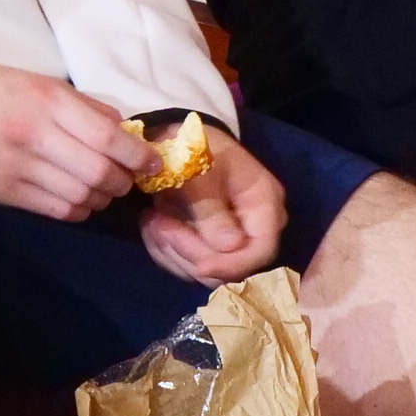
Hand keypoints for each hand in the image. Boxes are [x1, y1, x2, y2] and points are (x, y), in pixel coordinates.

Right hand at [0, 62, 145, 221]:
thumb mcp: (36, 81)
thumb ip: (80, 106)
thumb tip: (122, 130)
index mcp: (46, 101)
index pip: (105, 137)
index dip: (135, 154)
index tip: (151, 162)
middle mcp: (35, 135)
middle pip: (97, 172)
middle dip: (120, 180)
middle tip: (125, 178)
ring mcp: (18, 167)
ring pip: (79, 196)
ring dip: (100, 197)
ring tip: (102, 189)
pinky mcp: (5, 193)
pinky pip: (55, 209)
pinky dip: (76, 209)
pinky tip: (78, 200)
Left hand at [140, 129, 284, 284]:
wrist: (176, 142)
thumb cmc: (195, 149)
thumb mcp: (200, 170)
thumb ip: (211, 207)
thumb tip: (230, 246)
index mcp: (264, 203)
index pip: (262, 249)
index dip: (232, 264)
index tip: (198, 266)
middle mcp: (254, 229)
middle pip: (232, 267)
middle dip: (191, 253)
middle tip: (158, 224)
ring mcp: (232, 242)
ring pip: (205, 272)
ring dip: (171, 252)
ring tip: (151, 220)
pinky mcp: (208, 249)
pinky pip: (187, 266)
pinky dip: (164, 251)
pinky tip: (151, 227)